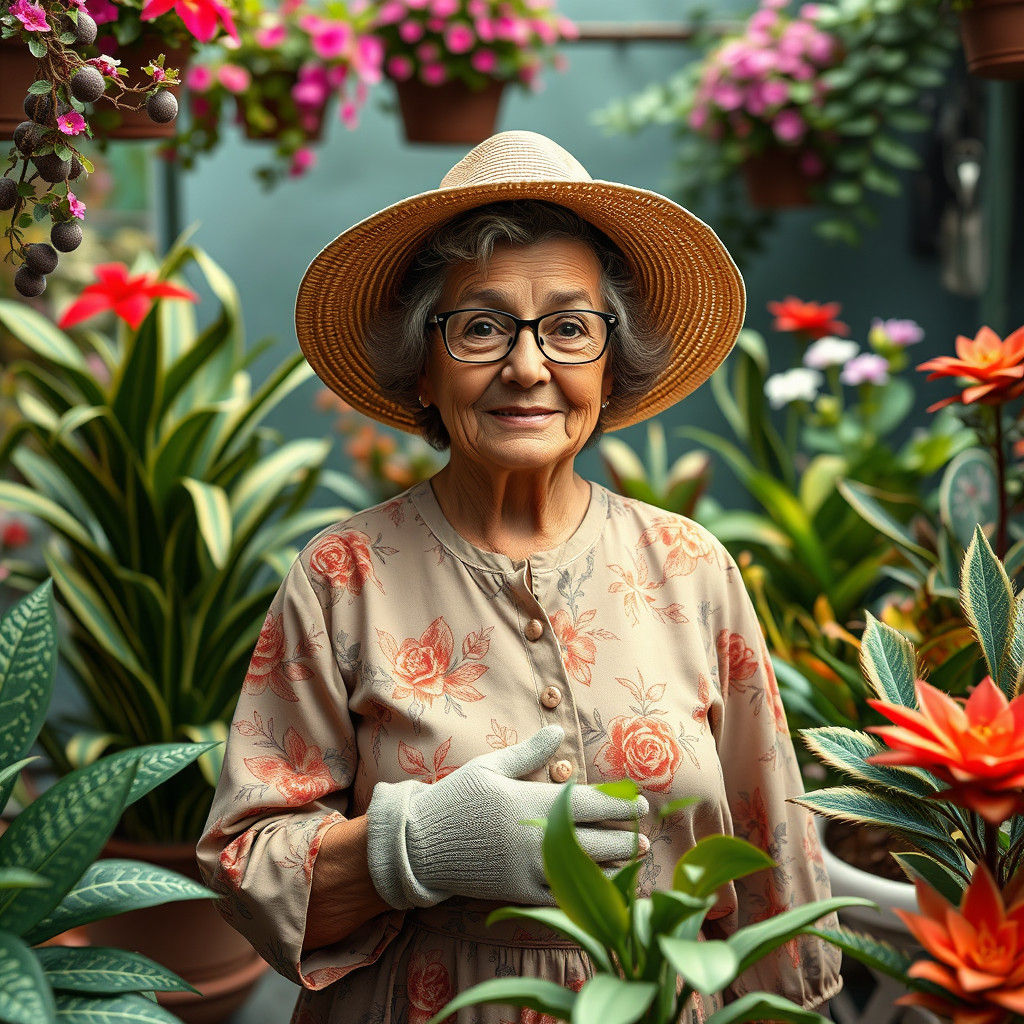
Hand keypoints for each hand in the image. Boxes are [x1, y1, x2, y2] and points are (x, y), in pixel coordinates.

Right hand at [366, 724, 648, 908]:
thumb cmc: (456, 799)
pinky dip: (586, 892)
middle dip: (623, 836)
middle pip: (593, 838)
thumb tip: (558, 732)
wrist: (420, 845)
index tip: (640, 804)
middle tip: (645, 834)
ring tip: (634, 859)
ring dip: (612, 864)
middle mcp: (534, 836)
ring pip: (582, 870)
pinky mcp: (518, 891)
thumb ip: (529, 754)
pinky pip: (561, 896)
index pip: (587, 803)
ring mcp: (527, 868)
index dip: (618, 804)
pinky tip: (603, 887)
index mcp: (529, 801)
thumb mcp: (490, 767)